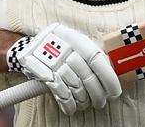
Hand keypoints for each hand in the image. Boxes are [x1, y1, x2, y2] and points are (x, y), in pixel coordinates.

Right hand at [6, 23, 120, 114]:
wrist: (29, 46)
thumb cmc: (59, 46)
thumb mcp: (75, 42)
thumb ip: (91, 54)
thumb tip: (112, 72)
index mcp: (76, 38)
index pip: (97, 60)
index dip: (109, 78)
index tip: (114, 91)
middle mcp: (65, 48)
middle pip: (87, 76)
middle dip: (97, 94)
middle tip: (101, 101)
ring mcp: (53, 62)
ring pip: (76, 87)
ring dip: (83, 100)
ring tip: (86, 103)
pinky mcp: (44, 75)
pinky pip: (61, 94)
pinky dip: (69, 104)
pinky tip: (73, 107)